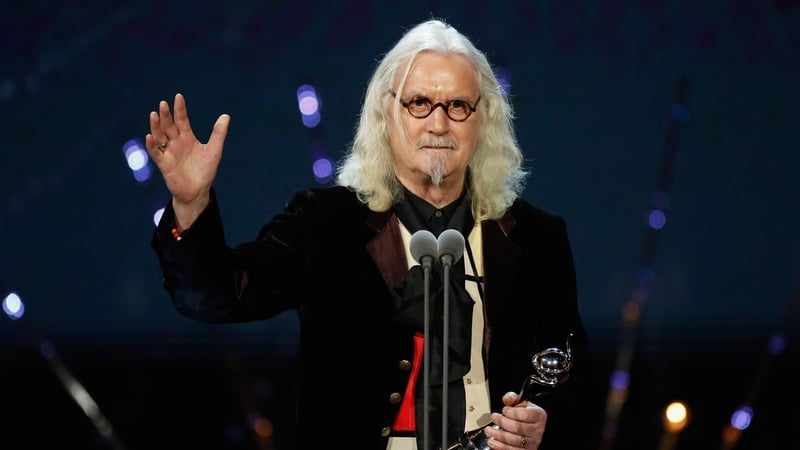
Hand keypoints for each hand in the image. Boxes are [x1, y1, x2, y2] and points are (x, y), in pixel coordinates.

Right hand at [145, 93, 229, 229]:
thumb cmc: (205, 171)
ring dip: (156, 126)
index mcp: (187, 138)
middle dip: (166, 115)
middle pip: (169, 126)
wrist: (198, 191)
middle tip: (163, 103)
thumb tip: (226, 115)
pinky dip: (152, 145)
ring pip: (160, 136)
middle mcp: (176, 143)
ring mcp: (169, 153)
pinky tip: (150, 137)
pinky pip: (156, 153)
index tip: (178, 97)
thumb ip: (218, 133)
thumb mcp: (214, 150)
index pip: (182, 120)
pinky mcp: (164, 164)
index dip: (180, 109)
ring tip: (154, 114)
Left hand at [483, 392, 546, 448]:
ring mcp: (533, 442)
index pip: (526, 415)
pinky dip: (500, 446)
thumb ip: (512, 398)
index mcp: (539, 416)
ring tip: (489, 430)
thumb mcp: (520, 402)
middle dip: (503, 422)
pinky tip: (492, 441)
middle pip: (519, 428)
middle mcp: (538, 430)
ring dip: (499, 435)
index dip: (513, 412)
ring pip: (515, 441)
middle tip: (494, 417)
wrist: (531, 425)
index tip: (504, 410)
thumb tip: (507, 398)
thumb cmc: (525, 413)